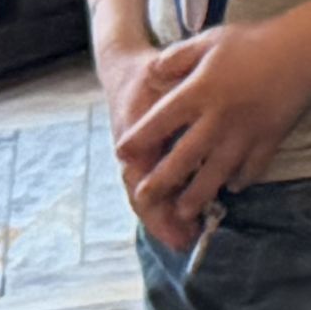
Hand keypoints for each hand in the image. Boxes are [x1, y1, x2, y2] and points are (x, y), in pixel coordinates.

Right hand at [92, 36, 200, 241]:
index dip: (158, 199)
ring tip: (186, 239)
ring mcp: (137, 158)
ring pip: (149, 196)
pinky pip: (155, 187)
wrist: (124, 69)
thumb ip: (171, 83)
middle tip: (185, 241)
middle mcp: (132, 153)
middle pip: (144, 195)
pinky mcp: (147, 159)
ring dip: (165, 219)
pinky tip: (184, 221)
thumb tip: (180, 88)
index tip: (177, 217)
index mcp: (135, 134)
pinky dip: (168, 205)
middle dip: (163, 220)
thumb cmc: (149, 71)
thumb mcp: (161, 71)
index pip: (142, 175)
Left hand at [117, 19, 310, 232]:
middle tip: (144, 199)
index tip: (122, 155)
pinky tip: (234, 186)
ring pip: (216, 173)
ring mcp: (245, 133)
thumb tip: (151, 72)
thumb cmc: (254, 41)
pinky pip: (253, 167)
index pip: (159, 122)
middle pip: (183, 159)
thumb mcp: (209, 40)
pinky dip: (242, 179)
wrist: (305, 49)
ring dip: (197, 194)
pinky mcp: (270, 139)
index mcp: (198, 92)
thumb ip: (177, 57)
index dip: (138, 140)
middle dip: (161, 183)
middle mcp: (217, 119)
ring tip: (184, 211)